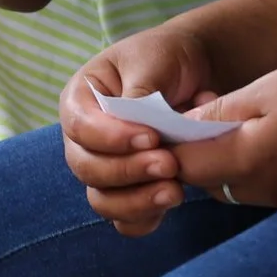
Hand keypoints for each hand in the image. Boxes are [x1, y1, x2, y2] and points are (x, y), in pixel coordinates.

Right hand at [59, 26, 221, 236]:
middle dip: (127, 171)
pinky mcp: (131, 191)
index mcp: (80, 99)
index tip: (152, 137)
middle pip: (86, 168)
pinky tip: (170, 204)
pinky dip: (144, 218)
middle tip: (169, 164)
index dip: (111, 138)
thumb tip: (136, 121)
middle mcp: (85, 138)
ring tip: (175, 192)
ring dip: (136, 201)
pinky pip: (125, 219)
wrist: (197, 71)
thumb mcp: (152, 60)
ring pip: (102, 199)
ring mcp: (106, 168)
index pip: (79, 127)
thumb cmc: (167, 58)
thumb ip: (140, 90)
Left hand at [171, 55, 276, 209]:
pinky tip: (267, 130)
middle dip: (193, 147)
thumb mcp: (265, 90)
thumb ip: (218, 113)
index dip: (167, 141)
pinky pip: (257, 182)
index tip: (170, 112)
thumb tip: (180, 127)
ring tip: (238, 114)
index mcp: (246, 163)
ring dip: (222, 153)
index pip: (181, 166)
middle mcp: (261, 190)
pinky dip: (248, 160)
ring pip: (229, 181)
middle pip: (203, 177)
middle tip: (204, 106)